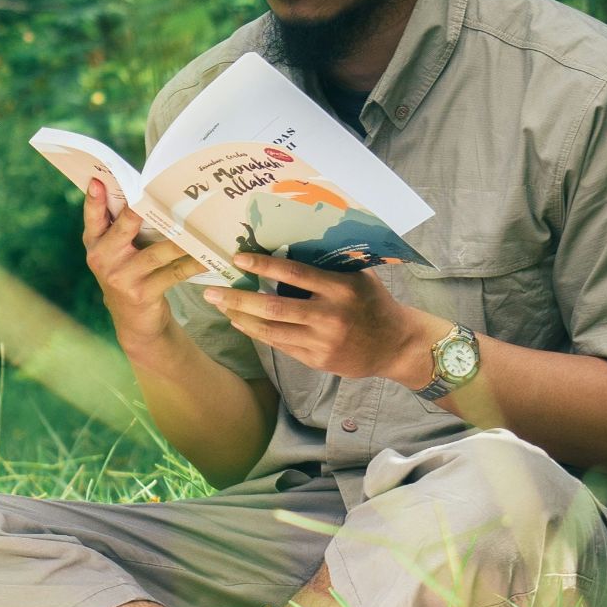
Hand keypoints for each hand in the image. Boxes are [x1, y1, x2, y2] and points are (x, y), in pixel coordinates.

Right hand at [82, 179, 203, 351]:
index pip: (93, 216)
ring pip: (156, 252)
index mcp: (95, 242)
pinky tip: (208, 257)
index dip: (94, 199)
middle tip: (161, 193)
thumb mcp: (115, 251)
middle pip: (126, 226)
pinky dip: (193, 264)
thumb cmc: (129, 273)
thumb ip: (121, 225)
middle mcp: (103, 258)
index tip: (97, 180)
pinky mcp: (142, 293)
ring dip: (181, 239)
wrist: (134, 322)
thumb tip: (145, 189)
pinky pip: (173, 273)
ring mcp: (122, 277)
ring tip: (200, 226)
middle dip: (143, 209)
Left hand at [202, 252, 453, 388]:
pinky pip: (280, 345)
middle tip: (210, 291)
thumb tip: (287, 246)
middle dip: (238, 299)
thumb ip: (327, 266)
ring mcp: (322, 342)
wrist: (395, 345)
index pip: (294, 274)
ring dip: (241, 318)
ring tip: (220, 306)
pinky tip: (242, 323)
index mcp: (341, 288)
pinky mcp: (317, 360)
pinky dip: (257, 333)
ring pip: (271, 330)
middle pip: (274, 307)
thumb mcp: (358, 276)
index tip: (237, 259)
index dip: (263, 266)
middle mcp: (330, 316)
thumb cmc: (373, 302)